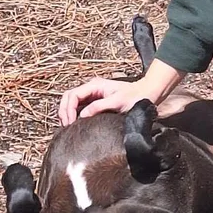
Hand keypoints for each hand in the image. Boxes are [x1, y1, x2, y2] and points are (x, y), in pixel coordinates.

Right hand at [58, 59, 185, 125]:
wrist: (147, 95)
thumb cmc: (135, 97)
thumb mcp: (117, 102)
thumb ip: (99, 107)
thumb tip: (82, 115)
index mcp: (95, 85)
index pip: (73, 95)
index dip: (68, 109)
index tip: (70, 123)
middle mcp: (91, 88)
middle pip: (68, 97)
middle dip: (64, 111)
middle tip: (66, 126)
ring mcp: (93, 95)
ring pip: (72, 102)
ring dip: (67, 113)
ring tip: (68, 127)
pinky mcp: (96, 102)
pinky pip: (80, 107)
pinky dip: (74, 115)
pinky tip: (75, 125)